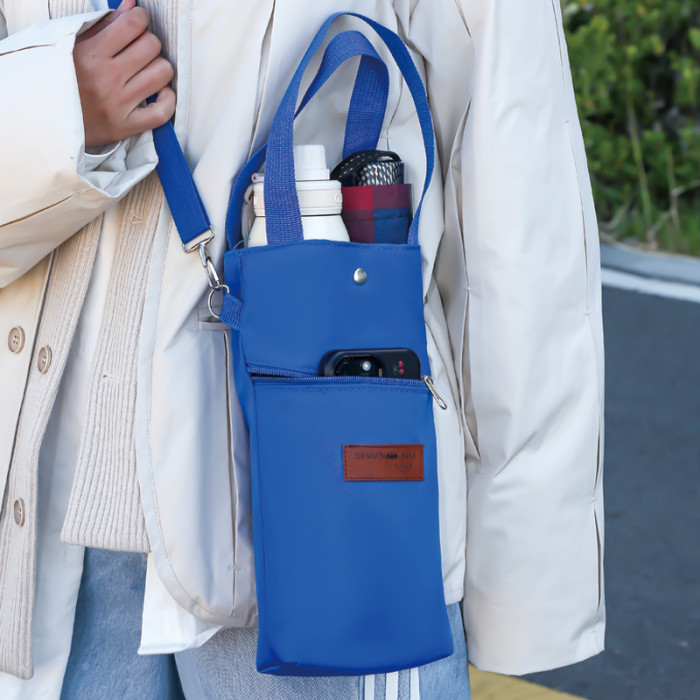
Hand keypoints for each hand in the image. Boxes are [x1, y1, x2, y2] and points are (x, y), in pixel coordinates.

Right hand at [73, 0, 175, 148]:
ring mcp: (118, 104)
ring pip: (162, 74)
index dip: (141, 19)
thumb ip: (104, 23)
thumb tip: (132, 5)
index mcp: (91, 53)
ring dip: (159, 69)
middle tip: (140, 50)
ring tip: (147, 71)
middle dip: (149, 43)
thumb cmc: (62, 77)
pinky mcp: (126, 127)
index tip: (137, 24)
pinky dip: (167, 100)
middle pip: (152, 46)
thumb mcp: (73, 44)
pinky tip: (159, 93)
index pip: (133, 24)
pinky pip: (163, 112)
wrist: (46, 119)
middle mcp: (107, 78)